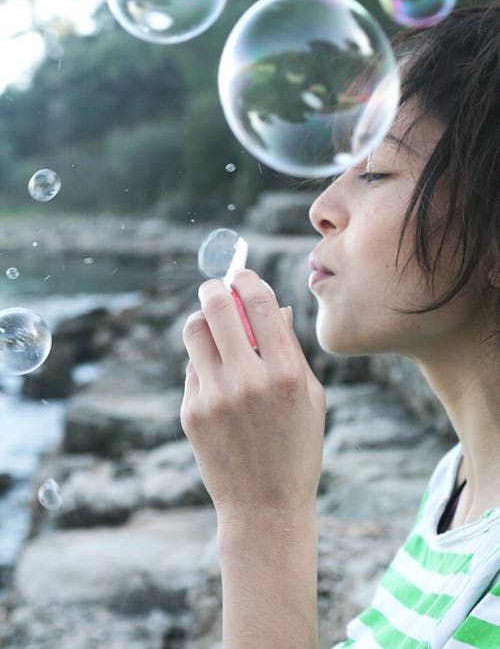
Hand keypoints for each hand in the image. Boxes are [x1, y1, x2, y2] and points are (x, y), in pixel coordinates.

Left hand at [180, 269, 325, 522]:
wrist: (265, 506)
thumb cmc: (297, 448)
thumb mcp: (310, 397)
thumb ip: (291, 349)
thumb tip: (275, 307)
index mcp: (284, 373)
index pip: (259, 303)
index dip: (247, 279)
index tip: (242, 275)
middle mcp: (246, 380)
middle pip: (216, 308)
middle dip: (214, 288)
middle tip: (215, 288)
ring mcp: (214, 396)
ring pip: (193, 332)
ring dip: (202, 320)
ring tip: (213, 328)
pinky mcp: (191, 411)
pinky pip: (192, 368)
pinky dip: (204, 363)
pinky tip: (219, 382)